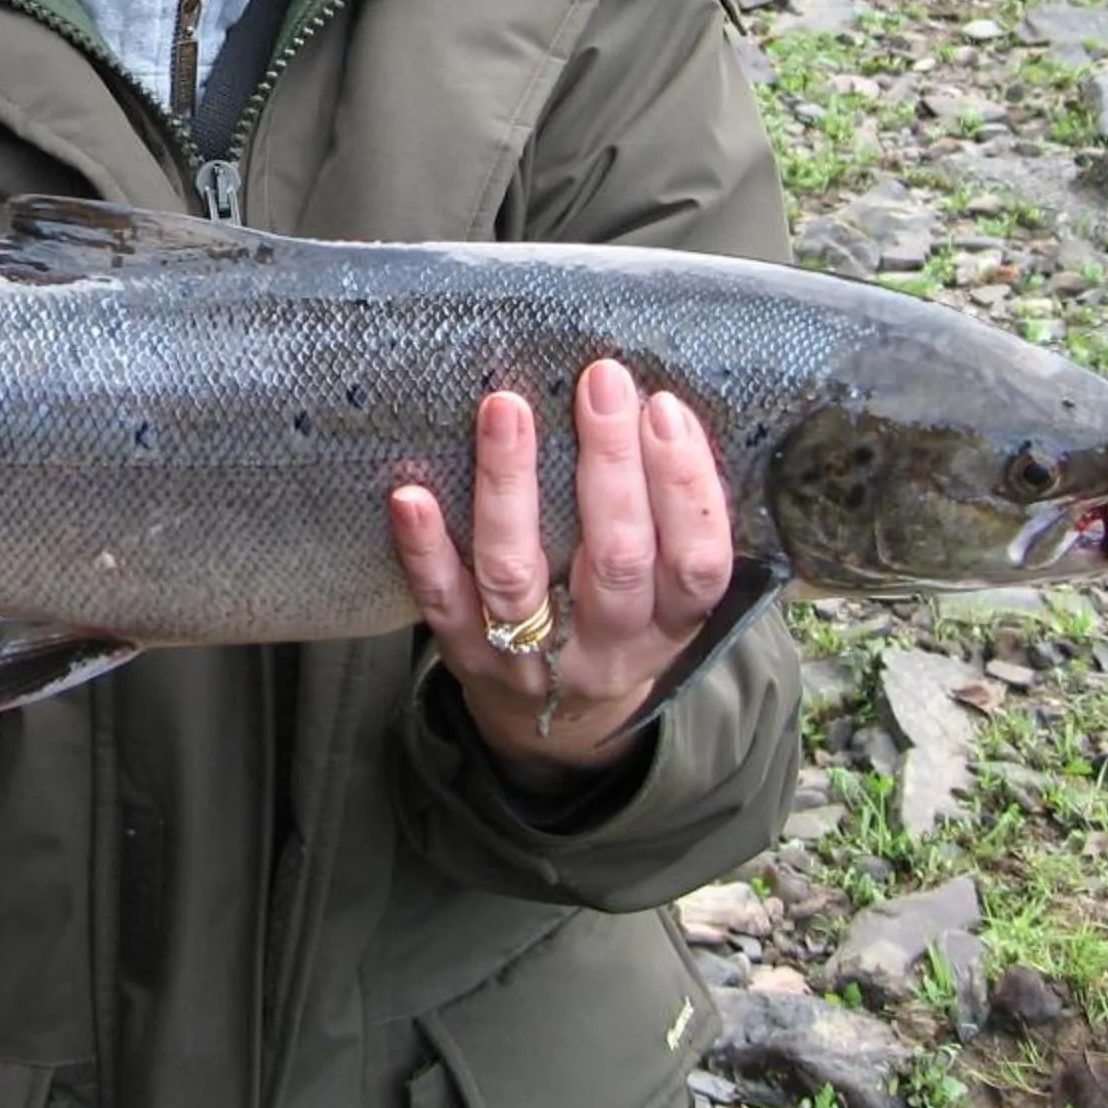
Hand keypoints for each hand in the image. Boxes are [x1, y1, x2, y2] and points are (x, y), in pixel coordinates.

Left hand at [390, 358, 736, 789]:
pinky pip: (444, 602)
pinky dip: (425, 550)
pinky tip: (411, 495)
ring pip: (518, 574)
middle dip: (610, 461)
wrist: (561, 728)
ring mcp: (533, 657)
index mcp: (672, 622)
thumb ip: (672, 518)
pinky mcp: (467, 656)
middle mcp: (609, 644)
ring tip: (506, 408)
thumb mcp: (668, 590)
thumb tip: (661, 405)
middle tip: (599, 379)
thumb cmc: (619, 621)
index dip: (685, 484)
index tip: (663, 406)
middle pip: (615, 557)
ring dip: (510, 486)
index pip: (696, 559)